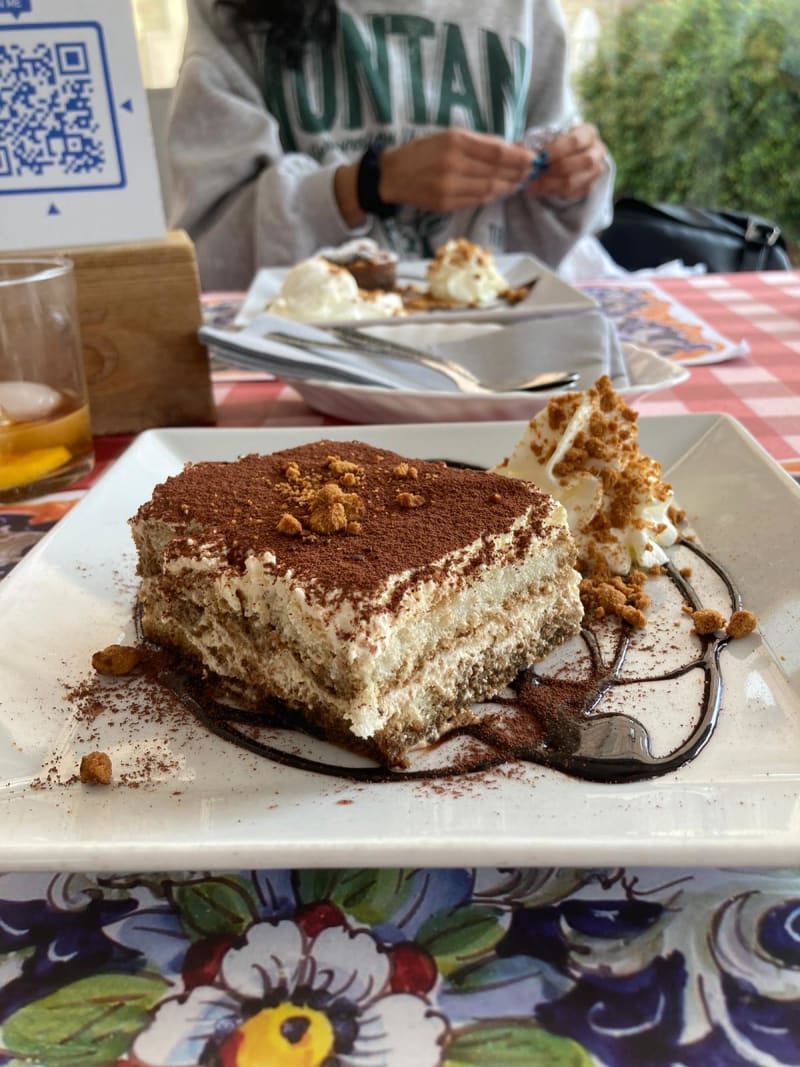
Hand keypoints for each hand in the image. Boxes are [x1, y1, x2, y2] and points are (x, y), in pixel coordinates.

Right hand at [378, 129, 532, 212]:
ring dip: (507, 186)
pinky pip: (476, 200)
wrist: (392, 175)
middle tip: (531, 172)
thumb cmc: (423, 151)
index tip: (533, 158)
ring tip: (518, 182)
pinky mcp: (445, 203)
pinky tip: (499, 191)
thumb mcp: (448, 136)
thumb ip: (478, 143)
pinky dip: (491, 196)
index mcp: (455, 140)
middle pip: (496, 171)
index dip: (519, 157)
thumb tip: (509, 149)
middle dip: (518, 173)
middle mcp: (453, 163)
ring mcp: (449, 186)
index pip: (497, 151)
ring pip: (489, 188)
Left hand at [527, 123, 606, 200]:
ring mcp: (595, 171)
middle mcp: (597, 151)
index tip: (540, 156)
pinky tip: (539, 190)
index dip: (556, 149)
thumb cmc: (556, 143)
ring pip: (573, 181)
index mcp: (588, 133)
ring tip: (532, 184)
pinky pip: (570, 194)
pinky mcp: (589, 187)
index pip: (575, 141)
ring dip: (549, 184)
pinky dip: (552, 192)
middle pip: (578, 163)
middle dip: (554, 169)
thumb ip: (542, 143)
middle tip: (534, 173)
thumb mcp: (552, 137)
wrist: (568, 156)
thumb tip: (527, 153)